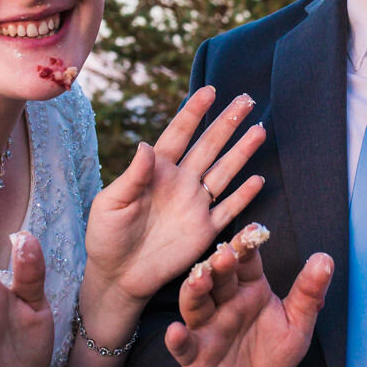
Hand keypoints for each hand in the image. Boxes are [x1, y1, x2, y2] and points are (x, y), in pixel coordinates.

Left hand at [84, 86, 267, 305]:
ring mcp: (195, 205)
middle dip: (227, 123)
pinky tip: (258, 179)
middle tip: (246, 100)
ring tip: (259, 130)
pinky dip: (243, 196)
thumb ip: (132, 176)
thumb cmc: (107, 235)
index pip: (179, 134)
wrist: (117, 275)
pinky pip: (228, 210)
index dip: (193, 113)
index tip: (209, 90)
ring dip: (241, 152)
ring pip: (224, 172)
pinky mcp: (204, 231)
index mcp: (156, 171)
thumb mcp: (111, 203)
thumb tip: (144, 145)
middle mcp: (180, 182)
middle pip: (209, 147)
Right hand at [165, 228, 332, 366]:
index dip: (248, 245)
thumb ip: (309, 294)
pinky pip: (183, 346)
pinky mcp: (194, 355)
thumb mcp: (297, 325)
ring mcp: (207, 327)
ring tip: (200, 278)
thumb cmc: (270, 354)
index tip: (256, 231)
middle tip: (226, 254)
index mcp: (250, 289)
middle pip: (219, 277)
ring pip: (195, 303)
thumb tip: (325, 258)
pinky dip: (177, 339)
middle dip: (221, 263)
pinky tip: (176, 332)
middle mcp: (225, 303)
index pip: (247, 261)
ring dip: (194, 289)